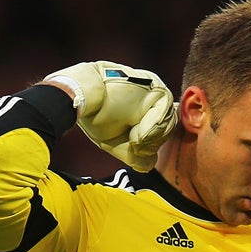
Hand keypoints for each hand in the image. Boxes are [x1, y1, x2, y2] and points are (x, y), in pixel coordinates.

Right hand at [43, 61, 176, 172]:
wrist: (82, 97)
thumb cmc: (95, 116)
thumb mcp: (117, 142)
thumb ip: (135, 154)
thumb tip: (151, 163)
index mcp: (145, 107)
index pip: (161, 133)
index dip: (149, 146)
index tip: (132, 146)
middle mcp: (153, 97)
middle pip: (167, 129)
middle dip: (150, 144)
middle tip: (132, 143)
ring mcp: (156, 89)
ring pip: (168, 124)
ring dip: (149, 139)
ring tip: (132, 138)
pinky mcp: (156, 88)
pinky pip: (164, 115)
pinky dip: (151, 131)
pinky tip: (136, 134)